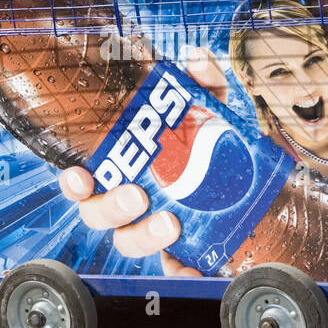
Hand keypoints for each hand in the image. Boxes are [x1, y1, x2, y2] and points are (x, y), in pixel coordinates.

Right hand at [55, 47, 229, 275]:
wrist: (253, 188)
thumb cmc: (212, 147)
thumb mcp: (212, 111)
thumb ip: (204, 83)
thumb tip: (196, 58)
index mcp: (123, 170)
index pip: (83, 181)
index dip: (73, 183)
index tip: (79, 177)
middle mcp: (129, 203)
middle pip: (98, 216)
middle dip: (111, 207)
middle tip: (137, 195)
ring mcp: (152, 230)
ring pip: (128, 243)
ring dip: (142, 235)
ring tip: (170, 223)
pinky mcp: (180, 254)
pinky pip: (171, 269)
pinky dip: (178, 269)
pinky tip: (189, 264)